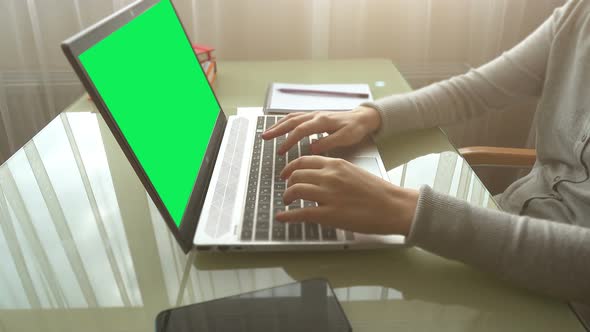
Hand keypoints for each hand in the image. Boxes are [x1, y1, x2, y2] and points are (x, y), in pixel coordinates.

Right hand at [262, 106, 380, 154]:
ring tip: (267, 133)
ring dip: (278, 125)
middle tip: (264, 137)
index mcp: (322, 121)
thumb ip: (328, 142)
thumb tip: (311, 148)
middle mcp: (316, 115)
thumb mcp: (346, 138)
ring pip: (292, 118)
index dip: (289, 140)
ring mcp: (314, 115)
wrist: (362, 118)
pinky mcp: (314, 117)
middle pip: (291, 121)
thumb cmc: (355, 128)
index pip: (301, 130)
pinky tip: (279, 127)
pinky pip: (296, 117)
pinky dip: (285, 122)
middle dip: (277, 129)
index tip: (281, 151)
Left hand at [276, 156, 418, 235]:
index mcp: (336, 164)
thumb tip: (320, 178)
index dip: (291, 168)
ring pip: (295, 190)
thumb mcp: (353, 172)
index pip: (304, 161)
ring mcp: (328, 195)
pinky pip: (301, 213)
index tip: (287, 173)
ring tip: (288, 202)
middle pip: (296, 175)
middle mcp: (329, 176)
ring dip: (287, 197)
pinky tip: (282, 217)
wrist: (393, 206)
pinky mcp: (329, 214)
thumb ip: (335, 173)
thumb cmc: (378, 192)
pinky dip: (288, 215)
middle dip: (288, 183)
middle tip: (287, 190)